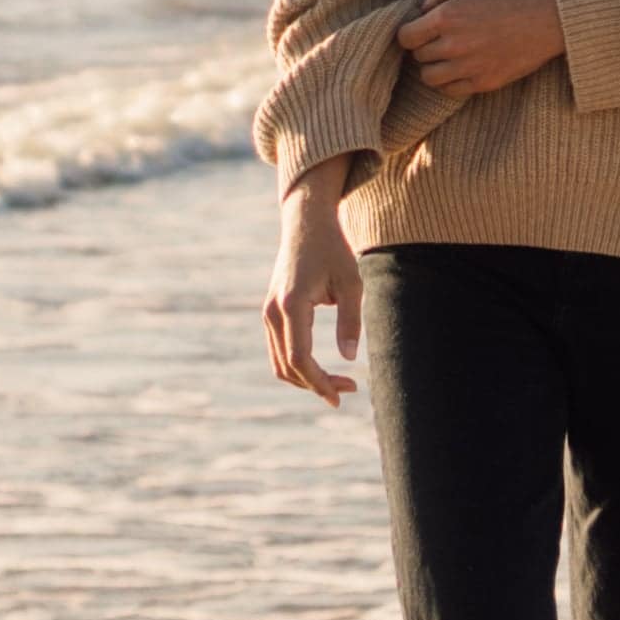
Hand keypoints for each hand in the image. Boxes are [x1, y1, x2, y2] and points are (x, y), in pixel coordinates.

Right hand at [261, 176, 366, 405]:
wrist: (305, 223)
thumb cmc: (332, 249)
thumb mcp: (351, 282)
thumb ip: (350, 321)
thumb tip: (348, 359)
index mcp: (292, 305)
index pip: (300, 358)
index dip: (319, 382)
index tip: (341, 395)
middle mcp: (272, 312)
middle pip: (287, 367)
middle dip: (316, 385)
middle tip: (348, 389)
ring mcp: (268, 312)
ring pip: (279, 362)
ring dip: (306, 378)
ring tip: (338, 382)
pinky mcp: (271, 312)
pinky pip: (279, 350)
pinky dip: (298, 365)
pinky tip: (322, 367)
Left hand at [398, 0, 567, 106]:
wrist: (547, 20)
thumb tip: (423, 8)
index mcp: (445, 18)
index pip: (405, 37)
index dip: (409, 33)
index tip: (419, 31)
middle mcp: (453, 45)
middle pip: (417, 57)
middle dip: (424, 48)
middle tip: (439, 40)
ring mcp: (468, 67)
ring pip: (429, 78)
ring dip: (433, 68)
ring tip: (446, 58)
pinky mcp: (483, 83)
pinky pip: (450, 91)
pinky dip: (449, 82)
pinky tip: (460, 69)